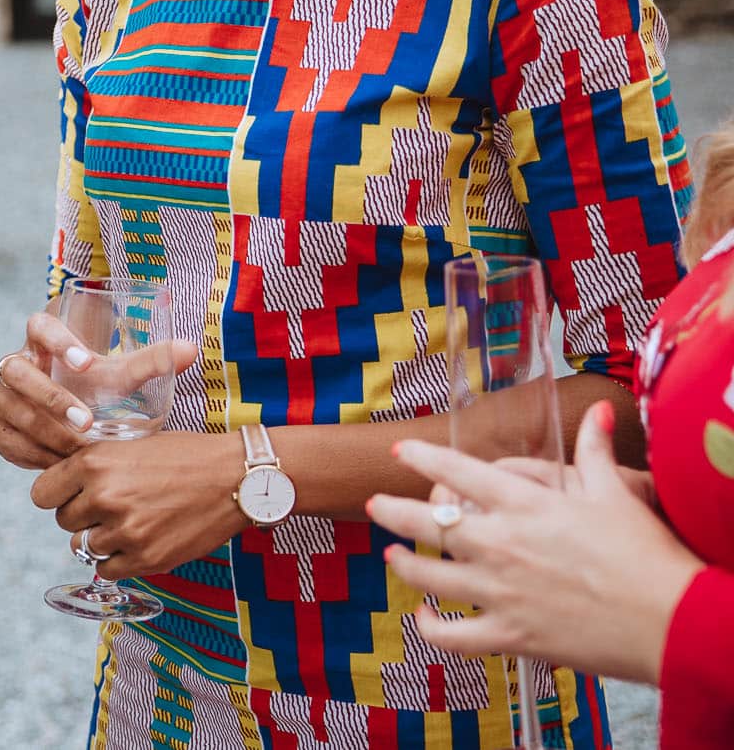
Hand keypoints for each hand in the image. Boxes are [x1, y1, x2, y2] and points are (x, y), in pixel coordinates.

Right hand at [0, 305, 196, 469]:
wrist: (69, 415)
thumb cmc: (95, 387)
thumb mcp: (120, 376)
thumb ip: (152, 362)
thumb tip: (192, 349)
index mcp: (42, 339)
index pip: (38, 326)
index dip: (57, 342)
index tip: (88, 363)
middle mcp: (15, 363)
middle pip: (15, 370)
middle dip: (50, 398)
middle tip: (86, 423)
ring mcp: (0, 395)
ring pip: (9, 408)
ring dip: (44, 431)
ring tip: (79, 450)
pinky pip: (3, 438)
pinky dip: (30, 451)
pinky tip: (57, 462)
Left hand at [30, 430, 244, 579]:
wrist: (234, 477)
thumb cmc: (184, 456)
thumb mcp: (129, 445)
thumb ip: (93, 466)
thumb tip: (60, 486)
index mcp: (94, 463)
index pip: (42, 494)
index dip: (56, 494)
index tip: (71, 494)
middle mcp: (104, 497)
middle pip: (63, 521)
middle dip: (81, 515)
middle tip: (109, 506)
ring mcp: (125, 532)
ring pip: (83, 547)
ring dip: (99, 539)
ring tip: (126, 523)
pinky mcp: (146, 559)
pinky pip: (107, 570)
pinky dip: (115, 560)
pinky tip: (135, 542)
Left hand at [366, 401, 702, 685]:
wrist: (672, 620)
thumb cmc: (646, 553)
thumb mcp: (616, 492)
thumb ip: (595, 450)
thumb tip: (598, 411)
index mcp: (524, 505)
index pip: (457, 471)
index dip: (423, 457)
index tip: (400, 451)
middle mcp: (501, 544)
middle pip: (427, 522)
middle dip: (392, 511)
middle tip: (373, 505)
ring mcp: (500, 591)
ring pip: (429, 576)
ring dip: (404, 565)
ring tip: (393, 556)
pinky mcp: (511, 634)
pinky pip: (454, 636)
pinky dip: (432, 628)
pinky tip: (423, 619)